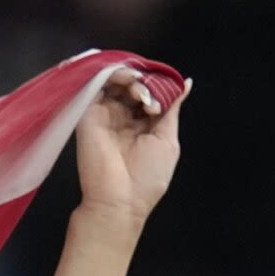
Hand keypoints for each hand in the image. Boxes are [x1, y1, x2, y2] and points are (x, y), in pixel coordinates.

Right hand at [73, 67, 188, 232]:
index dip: (159, 86)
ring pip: (117, 81)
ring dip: (133, 79)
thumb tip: (185, 83)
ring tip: (142, 95)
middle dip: (148, 85)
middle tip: (153, 102)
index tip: (168, 91)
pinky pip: (99, 83)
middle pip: (134, 85)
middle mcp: (123, 118)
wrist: (118, 201)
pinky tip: (130, 81)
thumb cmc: (146, 178)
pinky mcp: (89, 113)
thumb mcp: (168, 139)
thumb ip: (173, 108)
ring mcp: (105, 115)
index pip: (150, 93)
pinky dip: (116, 74)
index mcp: (142, 126)